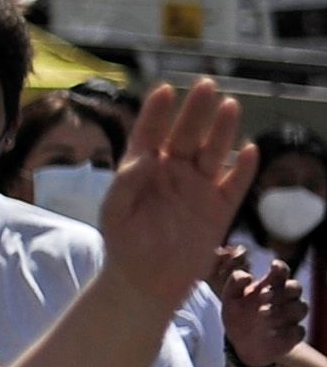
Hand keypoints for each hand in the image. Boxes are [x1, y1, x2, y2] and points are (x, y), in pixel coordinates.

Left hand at [98, 80, 257, 298]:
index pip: (150, 134)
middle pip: (187, 135)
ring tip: (229, 105)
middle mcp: (172, 172)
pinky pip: (235, 185)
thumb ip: (125, 183)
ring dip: (222, 130)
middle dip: (196, 111)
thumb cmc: (123, 243)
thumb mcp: (114, 212)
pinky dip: (244, 169)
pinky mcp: (219, 209)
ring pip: (213, 153)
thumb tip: (145, 157)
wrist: (145, 281)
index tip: (165, 90)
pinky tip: (251, 150)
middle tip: (206, 85)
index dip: (157, 112)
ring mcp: (198, 189)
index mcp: (143, 169)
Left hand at [216, 247, 306, 366]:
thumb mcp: (230, 301)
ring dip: (282, 311)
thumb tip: (246, 276)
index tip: (273, 266)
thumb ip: (234, 284)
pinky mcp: (295, 334)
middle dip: (280, 291)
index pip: (282, 271)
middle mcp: (286, 298)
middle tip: (262, 297)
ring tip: (262, 315)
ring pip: (300, 308)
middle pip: (295, 288)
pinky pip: (298, 330)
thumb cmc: (237, 317)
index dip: (281, 268)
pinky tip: (271, 332)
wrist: (242, 345)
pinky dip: (286, 331)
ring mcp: (293, 316)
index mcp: (271, 286)